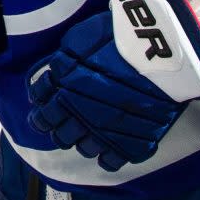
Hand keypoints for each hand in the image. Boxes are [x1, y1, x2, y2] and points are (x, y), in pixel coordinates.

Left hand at [27, 0, 199, 171]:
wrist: (158, 49)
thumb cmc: (114, 38)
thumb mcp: (75, 42)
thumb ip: (60, 64)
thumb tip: (51, 76)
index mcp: (61, 92)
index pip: (41, 114)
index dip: (41, 114)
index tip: (45, 112)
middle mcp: (79, 116)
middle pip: (60, 135)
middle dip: (60, 130)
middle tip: (66, 124)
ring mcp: (106, 131)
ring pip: (84, 148)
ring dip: (83, 142)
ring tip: (89, 135)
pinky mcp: (132, 141)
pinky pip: (112, 161)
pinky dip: (108, 158)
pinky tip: (108, 152)